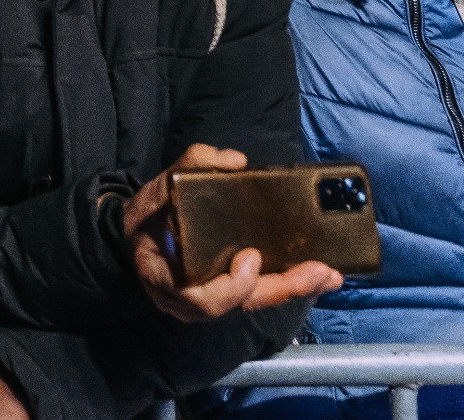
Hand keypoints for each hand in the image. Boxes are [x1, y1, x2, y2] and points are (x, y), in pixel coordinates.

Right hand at [125, 144, 341, 321]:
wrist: (135, 240)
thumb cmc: (147, 216)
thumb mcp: (159, 186)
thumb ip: (192, 165)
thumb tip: (236, 161)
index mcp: (164, 274)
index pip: (199, 297)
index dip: (230, 285)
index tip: (251, 256)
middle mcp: (187, 300)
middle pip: (240, 303)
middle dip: (283, 287)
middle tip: (319, 271)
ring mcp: (207, 304)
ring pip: (253, 303)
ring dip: (293, 289)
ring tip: (328, 274)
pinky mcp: (224, 299)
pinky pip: (255, 297)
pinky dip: (285, 286)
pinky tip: (313, 276)